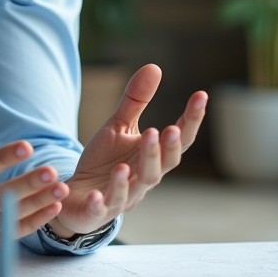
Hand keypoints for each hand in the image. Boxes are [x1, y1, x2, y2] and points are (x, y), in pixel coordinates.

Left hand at [52, 64, 206, 236]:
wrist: (76, 197)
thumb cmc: (104, 163)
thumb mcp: (119, 127)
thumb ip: (136, 101)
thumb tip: (155, 66)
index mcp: (150, 158)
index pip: (179, 141)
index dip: (192, 120)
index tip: (201, 96)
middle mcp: (141, 180)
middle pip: (160, 168)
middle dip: (164, 150)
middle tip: (168, 129)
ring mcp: (121, 198)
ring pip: (134, 190)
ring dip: (132, 178)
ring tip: (126, 165)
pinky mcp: (96, 210)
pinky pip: (101, 209)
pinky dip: (101, 203)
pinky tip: (97, 195)